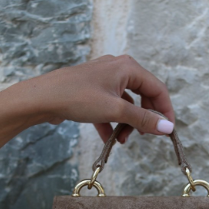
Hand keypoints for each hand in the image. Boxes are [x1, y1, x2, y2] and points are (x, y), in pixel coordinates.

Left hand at [21, 55, 175, 146]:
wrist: (40, 98)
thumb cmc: (77, 97)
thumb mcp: (114, 110)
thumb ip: (143, 118)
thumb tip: (167, 127)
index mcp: (128, 68)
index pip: (157, 88)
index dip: (165, 110)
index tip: (168, 130)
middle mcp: (118, 69)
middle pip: (142, 95)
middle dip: (142, 118)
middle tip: (143, 136)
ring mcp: (103, 78)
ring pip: (124, 102)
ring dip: (126, 122)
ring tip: (121, 140)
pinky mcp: (91, 89)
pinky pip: (108, 106)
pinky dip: (111, 121)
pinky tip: (108, 138)